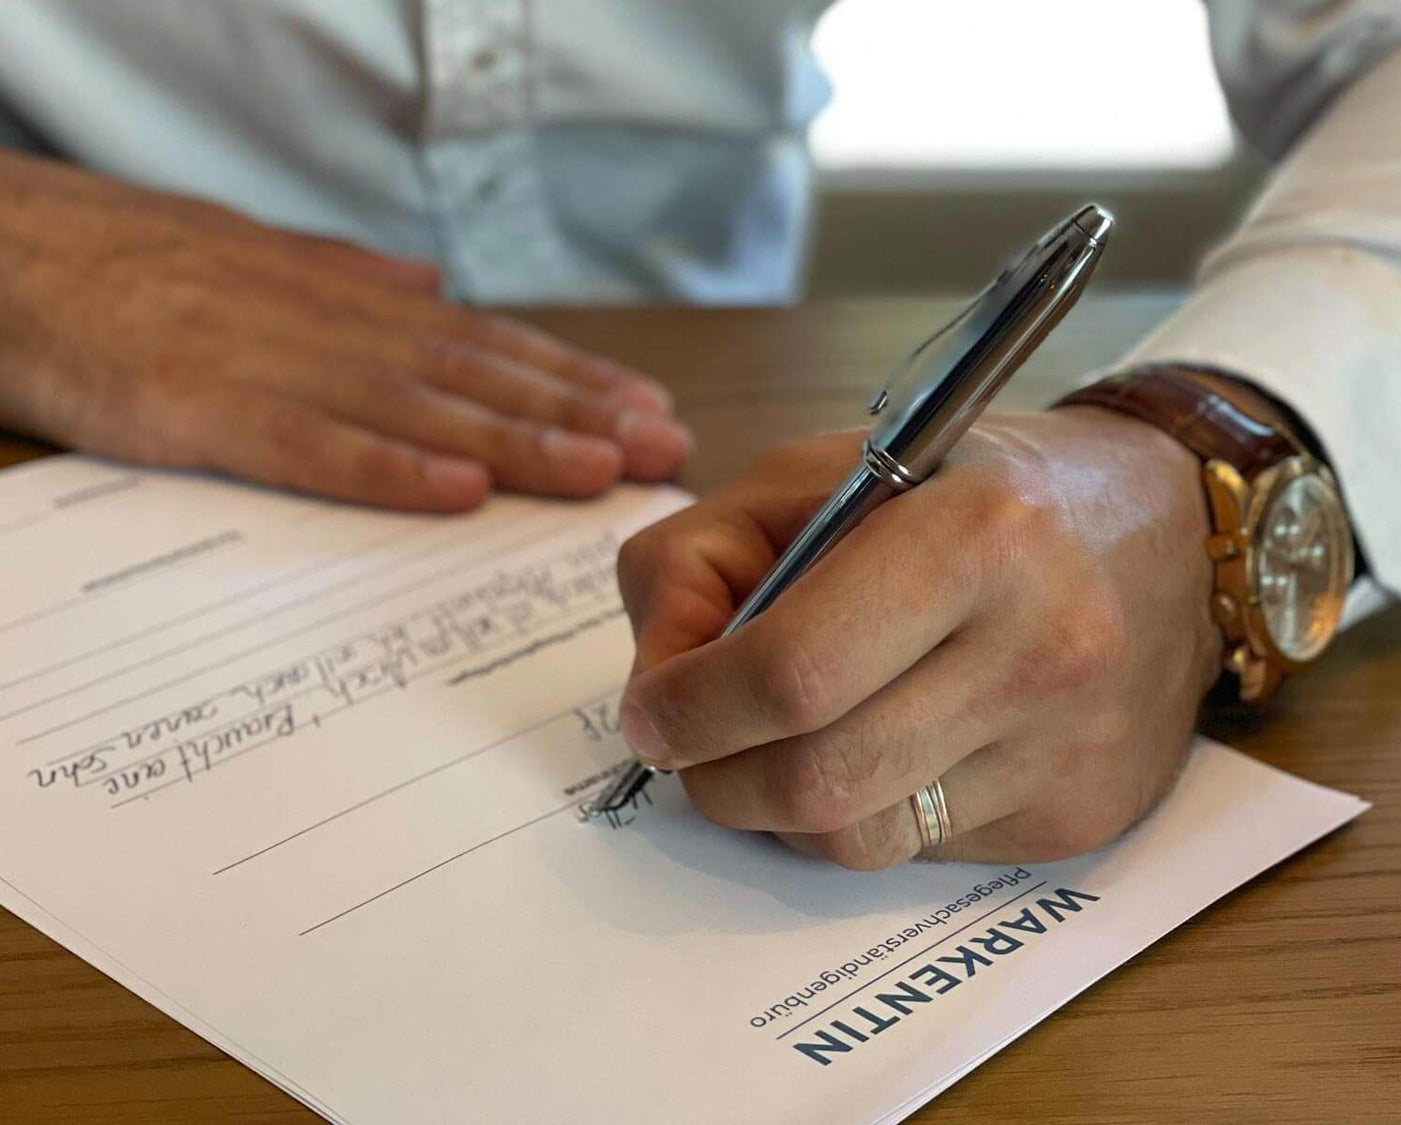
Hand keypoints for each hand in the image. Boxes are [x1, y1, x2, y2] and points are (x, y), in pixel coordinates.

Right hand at [0, 151, 689, 508]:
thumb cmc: (137, 264)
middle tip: (661, 449)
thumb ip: (351, 281)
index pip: (486, 344)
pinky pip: (310, 444)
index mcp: (347, 301)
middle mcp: (330, 326)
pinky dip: (388, 468)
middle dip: (578, 413)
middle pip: (476, 375)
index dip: (573, 378)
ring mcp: (272, 364)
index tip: (647, 409)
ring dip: (517, 439)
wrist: (14, 255)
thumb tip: (432, 287)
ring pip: (418, 406)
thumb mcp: (258, 260)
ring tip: (599, 469)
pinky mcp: (205, 407)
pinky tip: (459, 491)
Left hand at [616, 410, 1223, 867]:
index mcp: (974, 536)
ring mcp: (1066, 748)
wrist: (1164, 529)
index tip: (650, 711)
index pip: (790, 673)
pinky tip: (879, 747)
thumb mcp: (821, 471)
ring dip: (779, 808)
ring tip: (778, 743)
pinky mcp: (1078, 816)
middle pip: (814, 781)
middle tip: (690, 744)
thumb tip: (656, 686)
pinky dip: (862, 812)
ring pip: (857, 839)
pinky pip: (918, 851)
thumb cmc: (970, 486)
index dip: (691, 708)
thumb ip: (701, 558)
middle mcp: (1039, 650)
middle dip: (715, 778)